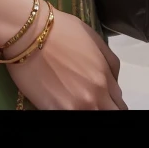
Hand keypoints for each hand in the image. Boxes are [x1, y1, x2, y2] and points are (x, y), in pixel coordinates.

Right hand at [3, 2, 127, 110]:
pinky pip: (71, 118)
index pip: (119, 103)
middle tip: (91, 100)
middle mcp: (94, 96)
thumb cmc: (60, 29)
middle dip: (104, 108)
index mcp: (104, 78)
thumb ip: (109, 62)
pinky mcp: (55, 111)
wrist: (29, 32)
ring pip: (94, 117)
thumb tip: (113, 79)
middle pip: (111, 113)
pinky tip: (62, 103)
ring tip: (76, 101)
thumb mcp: (94, 38)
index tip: (103, 98)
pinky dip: (70, 112)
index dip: (111, 101)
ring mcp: (75, 107)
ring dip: (89, 110)